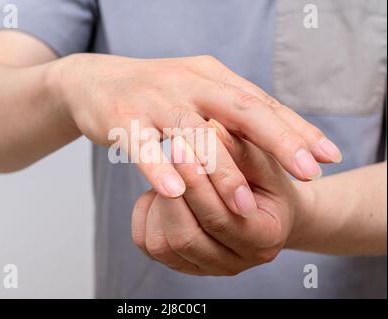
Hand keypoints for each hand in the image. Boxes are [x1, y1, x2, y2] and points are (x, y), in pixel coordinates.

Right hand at [50, 54, 340, 205]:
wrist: (95, 80)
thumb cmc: (156, 94)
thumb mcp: (197, 93)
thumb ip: (231, 112)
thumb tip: (279, 134)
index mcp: (212, 77)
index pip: (261, 102)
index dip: (296, 129)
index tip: (328, 156)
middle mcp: (188, 82)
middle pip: (240, 109)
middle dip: (278, 141)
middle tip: (308, 172)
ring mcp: (154, 98)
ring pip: (193, 133)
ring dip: (220, 170)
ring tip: (245, 205)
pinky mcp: (122, 117)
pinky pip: (142, 145)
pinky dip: (159, 168)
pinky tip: (177, 193)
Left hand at [131, 121, 302, 274]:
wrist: (260, 205)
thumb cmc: (262, 181)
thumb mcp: (263, 161)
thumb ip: (240, 150)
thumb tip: (212, 129)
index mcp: (265, 239)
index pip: (220, 218)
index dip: (196, 183)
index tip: (179, 143)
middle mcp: (236, 263)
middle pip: (187, 237)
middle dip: (173, 190)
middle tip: (164, 149)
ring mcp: (206, 268)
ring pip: (162, 245)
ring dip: (158, 205)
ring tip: (168, 171)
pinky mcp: (181, 264)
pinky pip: (148, 244)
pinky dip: (146, 215)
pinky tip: (159, 192)